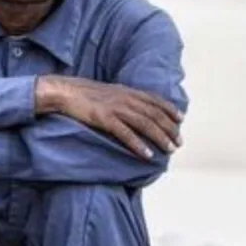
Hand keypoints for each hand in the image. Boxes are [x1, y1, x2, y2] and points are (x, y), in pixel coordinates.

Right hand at [36, 75, 182, 159]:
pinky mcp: (105, 119)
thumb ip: (123, 97)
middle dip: (170, 129)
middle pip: (155, 115)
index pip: (155, 100)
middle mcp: (126, 99)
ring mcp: (116, 109)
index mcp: (127, 91)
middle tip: (178, 143)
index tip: (180, 120)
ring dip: (160, 138)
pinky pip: (126, 134)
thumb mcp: (109, 91)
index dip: (170, 110)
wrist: (65, 91)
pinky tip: (147, 154)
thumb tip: (134, 107)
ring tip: (169, 150)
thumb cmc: (84, 93)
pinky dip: (138, 144)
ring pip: (145, 124)